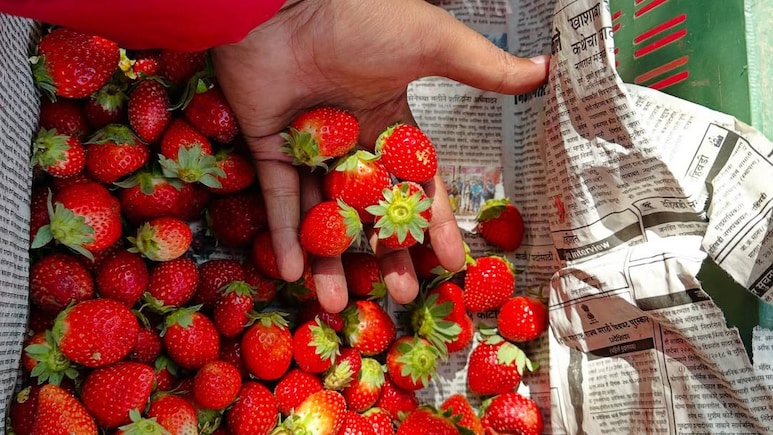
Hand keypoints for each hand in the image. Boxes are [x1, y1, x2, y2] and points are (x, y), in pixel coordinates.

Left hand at [211, 0, 548, 311]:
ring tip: (340, 305)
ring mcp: (306, 146)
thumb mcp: (431, 44)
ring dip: (330, 260)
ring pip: (322, 213)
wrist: (288, 0)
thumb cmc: (362, 18)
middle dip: (385, 254)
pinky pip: (276, 198)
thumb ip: (480, 69)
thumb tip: (542, 72)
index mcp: (389, 120)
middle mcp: (349, 140)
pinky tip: (294, 273)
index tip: (451, 262)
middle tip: (400, 296)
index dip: (434, 224)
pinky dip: (284, 234)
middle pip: (370, 211)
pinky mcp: (267, 146)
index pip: (416, 184)